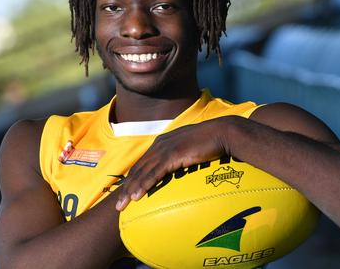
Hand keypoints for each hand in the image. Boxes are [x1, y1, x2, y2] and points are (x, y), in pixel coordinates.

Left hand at [115, 117, 237, 210]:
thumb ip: (184, 156)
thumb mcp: (192, 148)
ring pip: (141, 173)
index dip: (133, 178)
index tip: (125, 192)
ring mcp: (164, 149)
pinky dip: (142, 186)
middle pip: (137, 169)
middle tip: (117, 205)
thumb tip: (184, 167)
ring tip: (121, 206)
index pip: (143, 163)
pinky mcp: (171, 155)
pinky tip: (135, 197)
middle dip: (125, 187)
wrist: (222, 133)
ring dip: (129, 191)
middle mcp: (159, 145)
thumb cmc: (212, 142)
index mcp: (163, 142)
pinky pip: (153, 174)